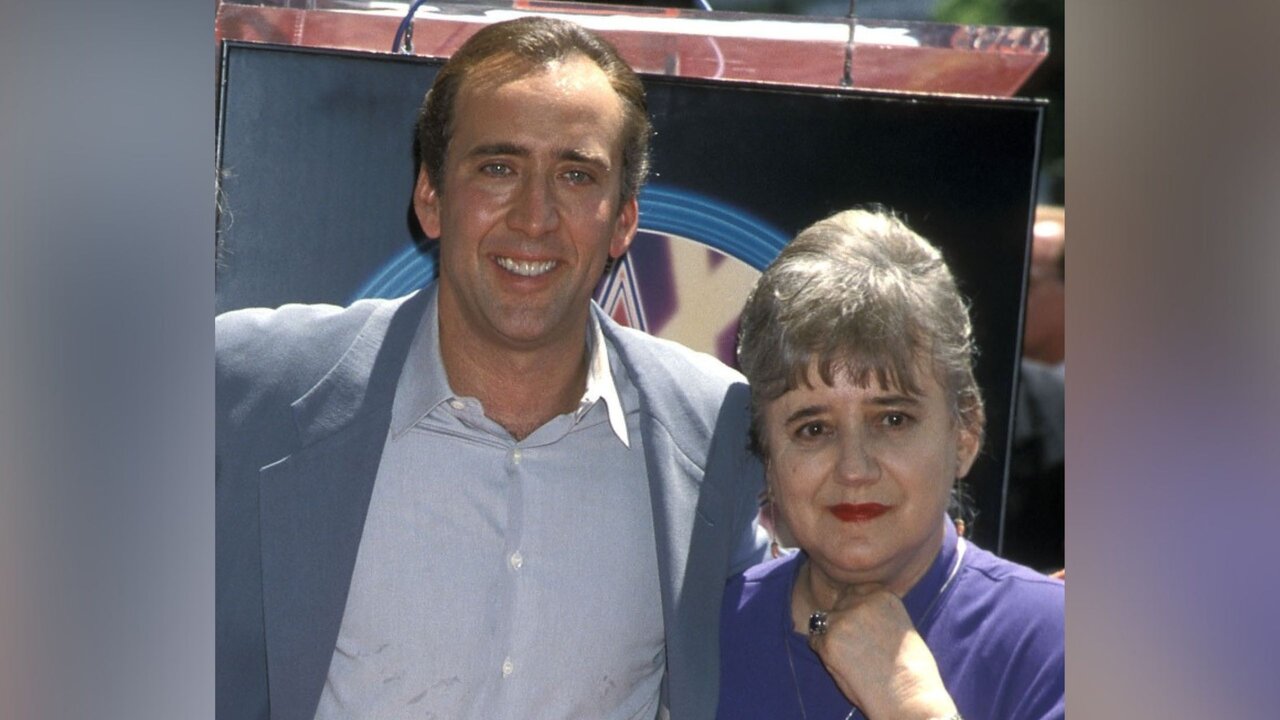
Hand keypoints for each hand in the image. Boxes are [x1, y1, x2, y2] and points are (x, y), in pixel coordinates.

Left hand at [807, 585, 957, 719]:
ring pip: (824, 621)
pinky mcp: (829, 640)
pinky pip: (815, 641)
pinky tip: (845, 665)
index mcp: (883, 595)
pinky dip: (824, 652)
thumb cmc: (910, 671)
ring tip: (855, 658)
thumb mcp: (899, 627)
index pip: (857, 591)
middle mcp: (862, 601)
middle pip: (840, 604)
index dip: (856, 610)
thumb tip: (852, 608)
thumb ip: (876, 613)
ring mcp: (843, 620)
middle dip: (844, 621)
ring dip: (832, 636)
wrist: (908, 696)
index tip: (866, 630)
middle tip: (860, 648)